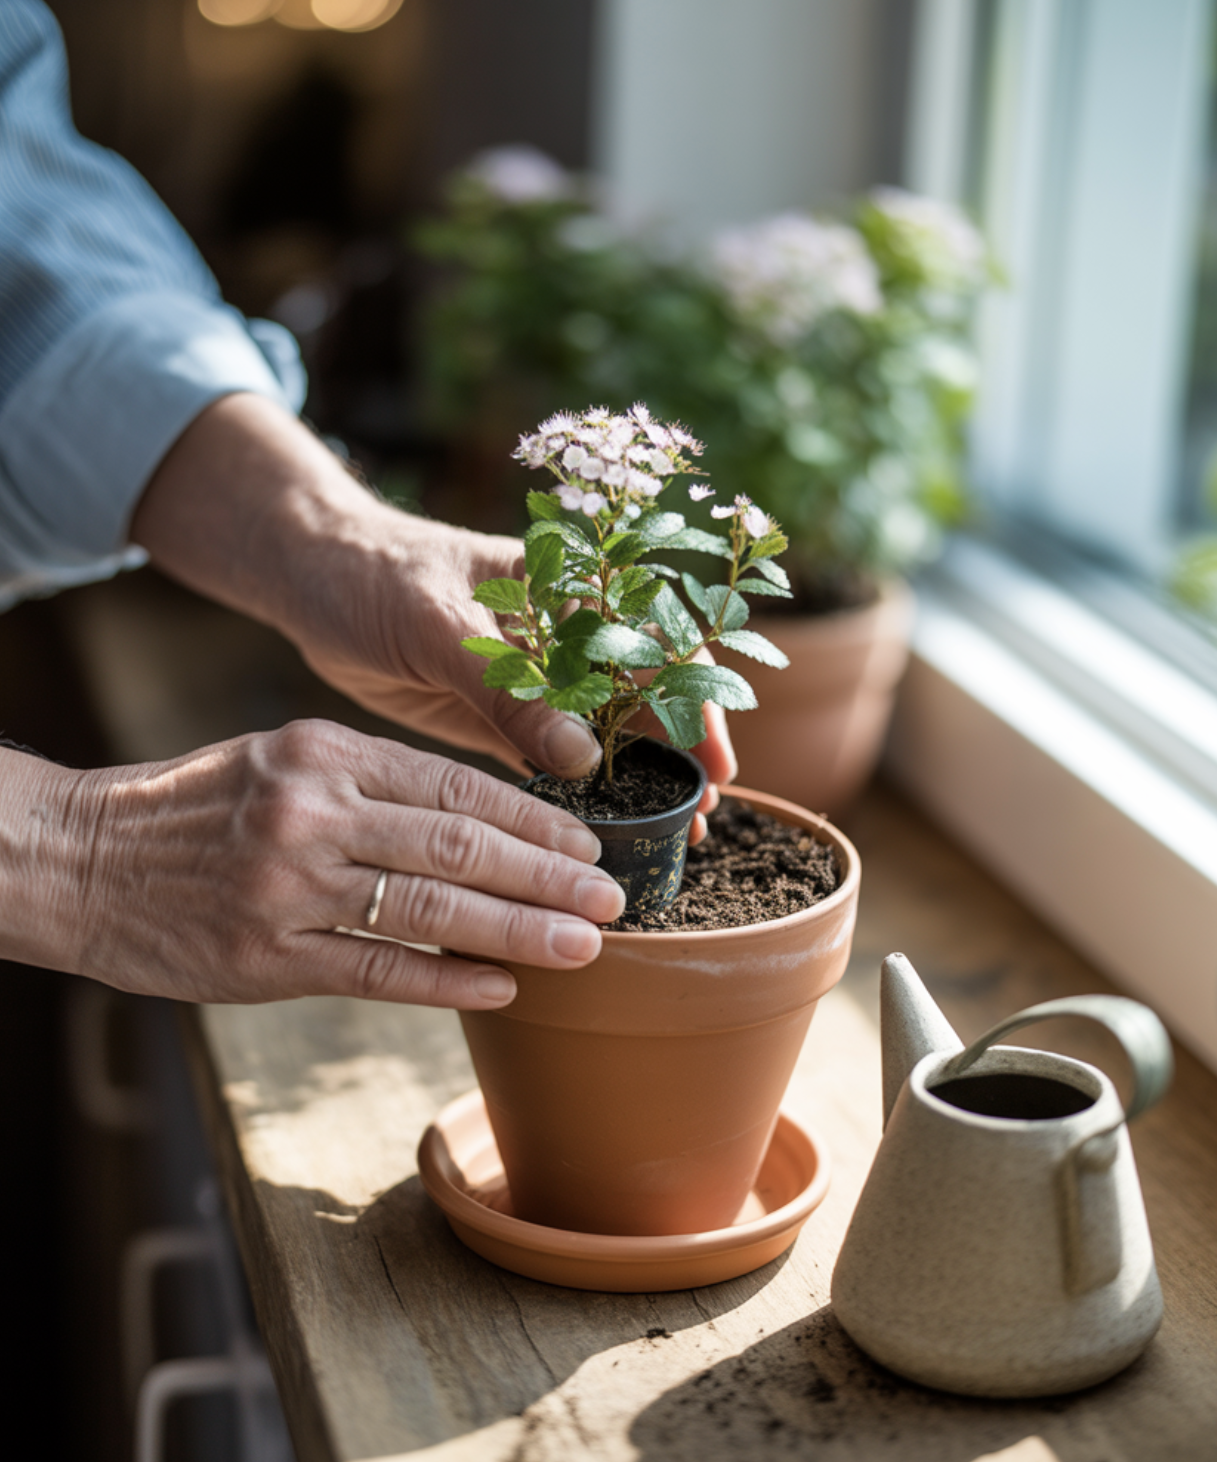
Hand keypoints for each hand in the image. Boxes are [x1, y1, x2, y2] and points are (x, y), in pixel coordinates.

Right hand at [3, 723, 624, 1007]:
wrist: (81, 858)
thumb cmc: (195, 806)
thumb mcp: (281, 759)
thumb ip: (373, 784)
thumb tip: (480, 822)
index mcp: (325, 753)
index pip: (454, 787)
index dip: (533, 821)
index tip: (587, 846)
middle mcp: (313, 812)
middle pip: (459, 847)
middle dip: (548, 879)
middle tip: (611, 902)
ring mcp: (289, 889)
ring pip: (431, 911)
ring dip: (519, 932)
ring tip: (583, 948)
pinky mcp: (265, 959)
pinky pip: (378, 972)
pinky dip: (447, 980)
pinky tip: (503, 987)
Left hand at [130, 395, 737, 834]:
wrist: (313, 581)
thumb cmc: (376, 575)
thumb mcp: (439, 621)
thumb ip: (507, 688)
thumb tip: (583, 756)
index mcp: (570, 589)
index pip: (657, 639)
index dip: (696, 697)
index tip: (715, 757)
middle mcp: (565, 636)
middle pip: (645, 696)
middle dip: (681, 752)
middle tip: (704, 814)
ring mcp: (535, 682)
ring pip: (606, 735)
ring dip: (639, 781)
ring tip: (672, 835)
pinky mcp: (499, 719)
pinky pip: (552, 762)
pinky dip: (580, 794)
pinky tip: (603, 831)